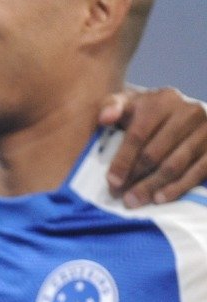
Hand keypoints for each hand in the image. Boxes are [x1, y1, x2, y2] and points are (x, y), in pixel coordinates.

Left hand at [99, 86, 206, 206]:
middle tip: (122, 196)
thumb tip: (105, 117)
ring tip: (136, 200)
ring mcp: (206, 129)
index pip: (138, 135)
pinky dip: (178, 187)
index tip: (112, 181)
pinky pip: (198, 171)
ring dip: (153, 186)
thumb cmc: (146, 113)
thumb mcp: (128, 104)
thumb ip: (111, 107)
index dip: (123, 160)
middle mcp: (187, 112)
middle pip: (156, 153)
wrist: (180, 113)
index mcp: (161, 101)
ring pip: (175, 165)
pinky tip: (161, 198)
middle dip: (136, 177)